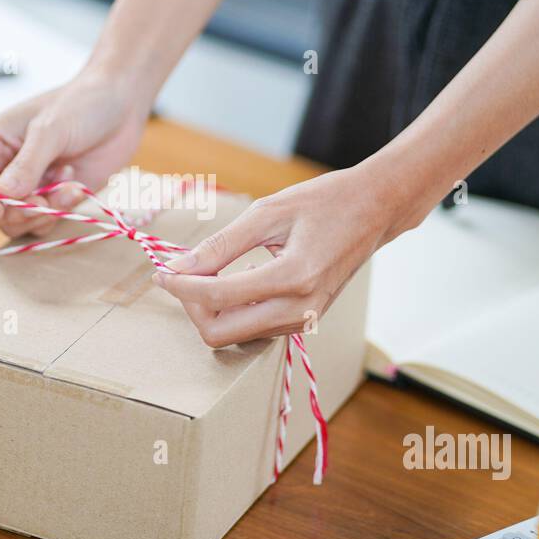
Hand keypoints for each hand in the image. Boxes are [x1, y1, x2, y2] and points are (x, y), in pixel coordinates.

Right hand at [0, 72, 149, 236]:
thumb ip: (26, 164)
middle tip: (40, 200)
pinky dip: (58, 214)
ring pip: (10, 224)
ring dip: (40, 213)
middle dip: (9, 213)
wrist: (121, 108)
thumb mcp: (51, 129)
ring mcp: (23, 189)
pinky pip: (40, 226)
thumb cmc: (81, 104)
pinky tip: (75, 188)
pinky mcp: (47, 202)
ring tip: (67, 183)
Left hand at [153, 163, 427, 347]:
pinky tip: (233, 282)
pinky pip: (255, 329)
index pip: (217, 296)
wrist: (376, 211)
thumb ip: (222, 244)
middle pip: (221, 333)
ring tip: (207, 274)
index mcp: (293, 277)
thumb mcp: (269, 212)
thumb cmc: (324, 202)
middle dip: (192, 307)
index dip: (181, 285)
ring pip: (236, 336)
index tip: (162, 269)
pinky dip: (233, 312)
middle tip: (181, 275)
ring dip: (211, 311)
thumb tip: (179, 265)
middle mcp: (300, 309)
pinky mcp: (305, 322)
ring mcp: (304, 321)